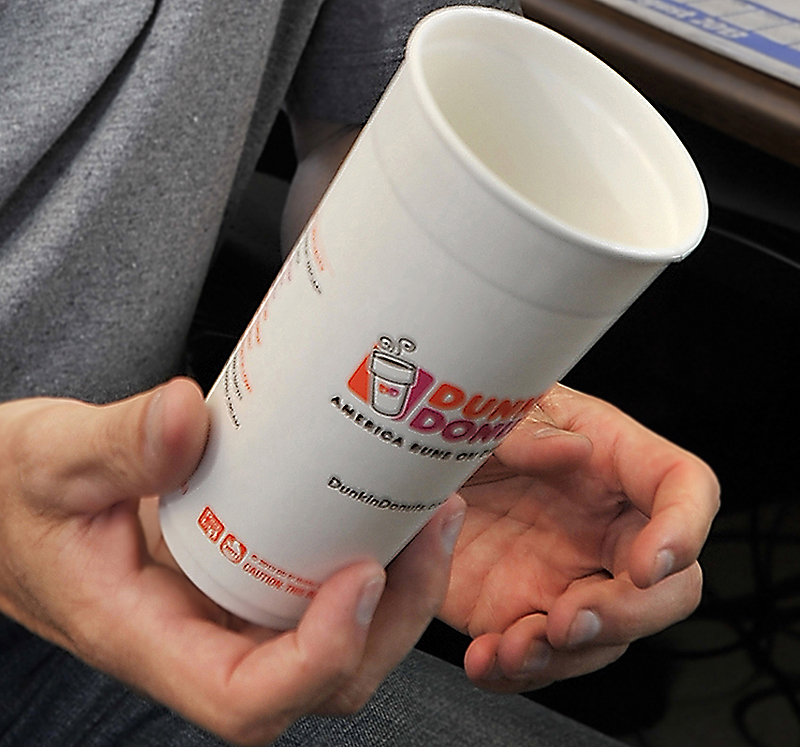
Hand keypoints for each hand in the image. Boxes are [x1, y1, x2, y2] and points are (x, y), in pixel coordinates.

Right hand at [0, 378, 464, 745]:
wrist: (7, 504)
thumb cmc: (14, 498)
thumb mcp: (50, 460)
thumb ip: (116, 443)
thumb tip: (186, 414)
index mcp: (144, 636)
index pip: (244, 696)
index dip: (317, 658)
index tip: (361, 577)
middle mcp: (199, 638)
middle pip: (320, 679)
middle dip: (392, 619)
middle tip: (431, 526)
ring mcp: (227, 612)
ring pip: (335, 642)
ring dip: (399, 591)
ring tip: (432, 511)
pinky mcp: (243, 578)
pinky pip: (317, 590)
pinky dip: (369, 558)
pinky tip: (390, 505)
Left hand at [439, 384, 719, 691]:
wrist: (420, 462)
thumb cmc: (474, 420)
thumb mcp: (496, 408)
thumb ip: (530, 430)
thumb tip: (574, 450)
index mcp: (612, 460)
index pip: (684, 489)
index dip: (684, 529)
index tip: (648, 564)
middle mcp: (600, 527)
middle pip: (665, 587)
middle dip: (626, 615)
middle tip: (565, 619)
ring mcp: (565, 574)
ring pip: (604, 636)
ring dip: (565, 656)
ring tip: (510, 648)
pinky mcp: (519, 607)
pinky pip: (539, 656)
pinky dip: (514, 670)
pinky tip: (484, 660)